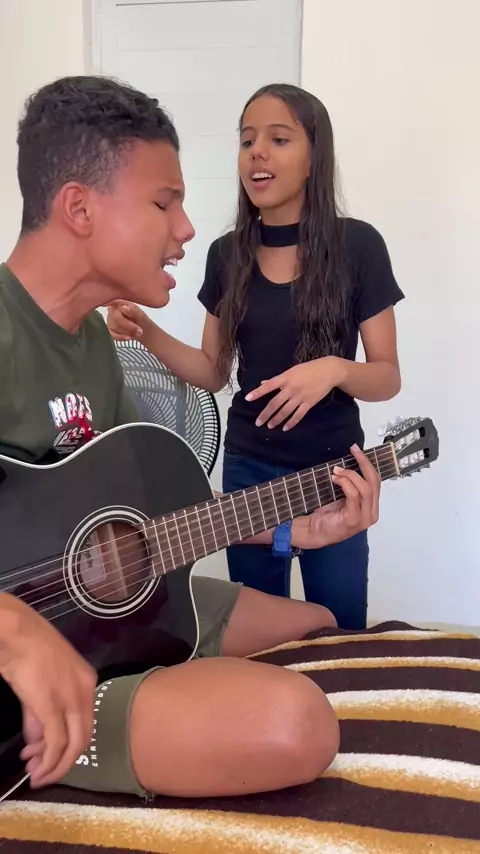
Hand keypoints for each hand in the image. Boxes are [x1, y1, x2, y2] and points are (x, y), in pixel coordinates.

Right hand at [0, 594, 95, 787]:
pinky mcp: (53, 705)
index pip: (85, 724)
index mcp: (87, 682)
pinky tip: (32, 764)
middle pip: (84, 739)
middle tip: (41, 774)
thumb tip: (36, 742)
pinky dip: (48, 760)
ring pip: (73, 745)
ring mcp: (72, 698)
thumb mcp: (40, 685)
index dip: (68, 747)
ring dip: (54, 766)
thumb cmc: (27, 651)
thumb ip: (39, 716)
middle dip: (62, 762)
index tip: (47, 758)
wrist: (16, 632)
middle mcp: (85, 691)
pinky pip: (57, 742)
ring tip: (35, 774)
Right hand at [106, 300, 151, 341]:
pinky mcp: (109, 330)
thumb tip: (124, 308)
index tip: (128, 314)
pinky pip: (111, 334)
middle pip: (115, 317)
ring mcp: (109, 320)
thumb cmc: (141, 320)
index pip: (114, 302)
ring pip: (114, 327)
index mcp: (119, 302)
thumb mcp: (141, 315)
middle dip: (128, 325)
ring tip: (137, 333)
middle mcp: (112, 310)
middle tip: (140, 331)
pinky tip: (129, 338)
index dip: (117, 307)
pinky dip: (121, 337)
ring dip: (127, 332)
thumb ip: (134, 311)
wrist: (142, 331)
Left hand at [245, 357, 345, 430]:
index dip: (258, 393)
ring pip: (285, 411)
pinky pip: (298, 415)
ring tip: (269, 426)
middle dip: (266, 414)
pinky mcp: (309, 403)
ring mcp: (300, 397)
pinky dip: (291, 423)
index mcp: (285, 378)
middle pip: (275, 403)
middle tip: (258, 423)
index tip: (248, 398)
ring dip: (276, 420)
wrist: (328, 371)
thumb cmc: (308, 369)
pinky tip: (284, 428)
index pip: (268, 386)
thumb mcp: (292, 370)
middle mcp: (291, 388)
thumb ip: (277, 379)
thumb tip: (263, 383)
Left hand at [291, 445, 379, 548]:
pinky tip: (335, 479)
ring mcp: (364, 518)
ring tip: (336, 471)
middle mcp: (372, 513)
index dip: (368, 464)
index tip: (357, 450)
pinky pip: (354, 496)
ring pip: (365, 489)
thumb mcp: (345, 497)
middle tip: (353, 451)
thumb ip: (353, 486)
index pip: (376, 481)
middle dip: (364, 464)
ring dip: (350, 475)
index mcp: (372, 506)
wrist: (316, 532)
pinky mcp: (353, 519)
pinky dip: (345, 484)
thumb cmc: (329, 515)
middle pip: (374, 483)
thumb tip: (351, 463)